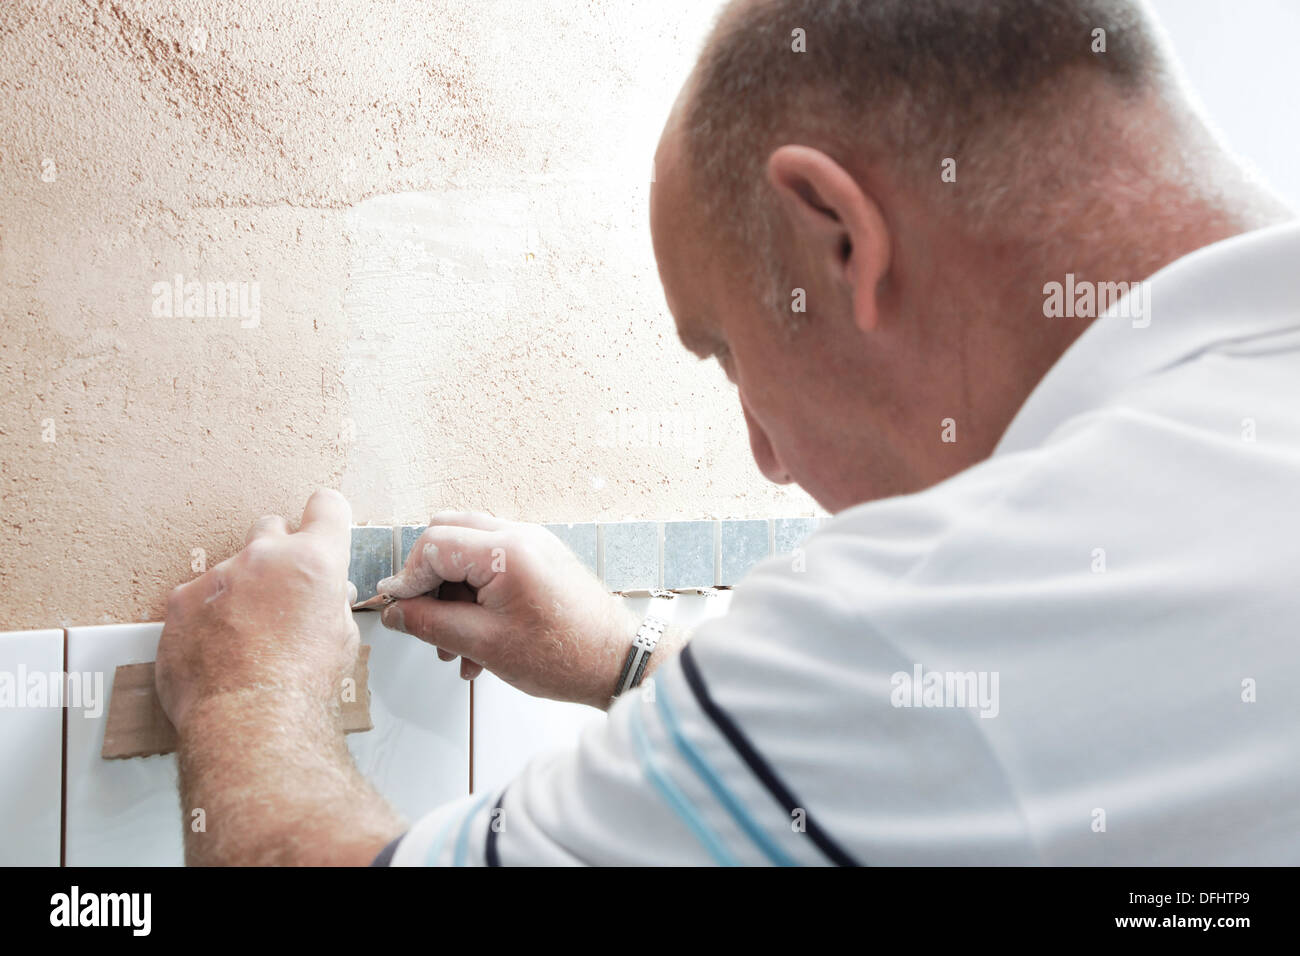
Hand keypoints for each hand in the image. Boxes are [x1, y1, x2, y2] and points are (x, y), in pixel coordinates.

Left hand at [155, 489, 359, 734]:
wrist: (250, 718)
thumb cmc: (302, 684)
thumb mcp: (343, 638)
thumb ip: (331, 602)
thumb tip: (326, 596)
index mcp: (315, 559)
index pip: (327, 505)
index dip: (326, 517)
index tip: (322, 528)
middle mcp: (265, 555)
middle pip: (272, 527)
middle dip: (278, 552)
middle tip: (282, 592)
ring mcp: (218, 575)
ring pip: (232, 568)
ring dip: (240, 589)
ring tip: (245, 635)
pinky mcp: (181, 600)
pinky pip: (197, 597)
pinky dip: (206, 616)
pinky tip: (217, 649)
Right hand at [376, 512, 640, 709]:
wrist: (616, 662)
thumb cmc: (562, 655)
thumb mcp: (483, 644)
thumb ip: (430, 623)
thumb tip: (395, 612)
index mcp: (505, 550)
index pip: (434, 545)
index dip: (408, 579)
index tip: (398, 611)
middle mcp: (520, 535)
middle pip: (449, 538)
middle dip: (430, 583)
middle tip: (424, 623)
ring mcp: (533, 545)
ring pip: (470, 554)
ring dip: (453, 596)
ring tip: (454, 648)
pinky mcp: (541, 560)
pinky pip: (494, 567)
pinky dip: (477, 597)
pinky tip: (477, 644)